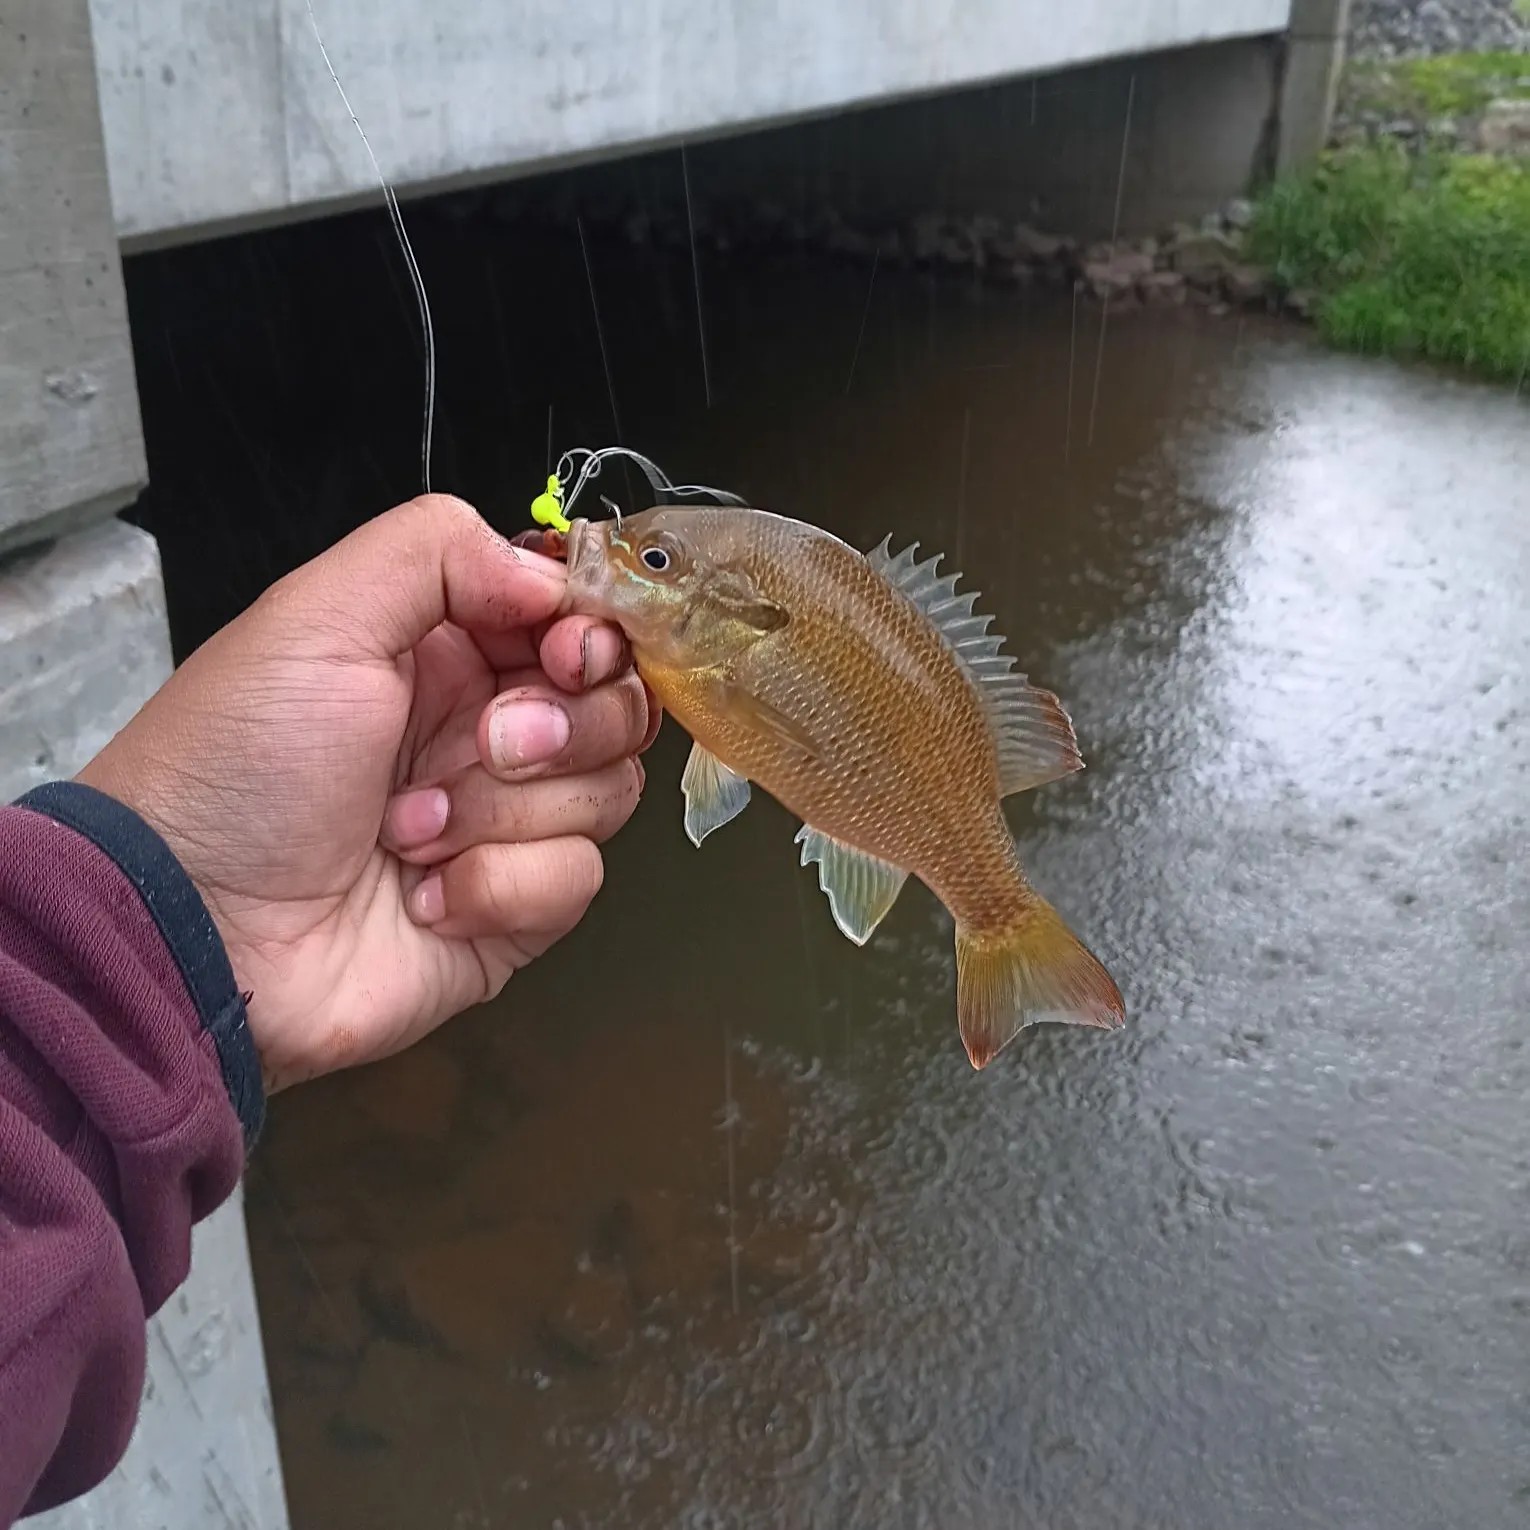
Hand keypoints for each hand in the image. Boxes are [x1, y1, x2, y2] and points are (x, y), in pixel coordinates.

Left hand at [79, 495, 657, 1090]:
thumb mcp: (315, 618)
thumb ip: (438, 551)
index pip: (578, 622)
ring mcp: (505, 824)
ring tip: (407, 829)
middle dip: (559, 726)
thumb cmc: (236, 769)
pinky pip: (575, 880)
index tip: (567, 654)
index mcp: (447, 652)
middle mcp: (486, 733)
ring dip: (504, 810)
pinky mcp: (513, 909)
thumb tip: (551, 580)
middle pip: (614, 706)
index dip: (594, 635)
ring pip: (605, 792)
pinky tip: (423, 894)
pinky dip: (499, 886)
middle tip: (485, 746)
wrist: (198, 931)